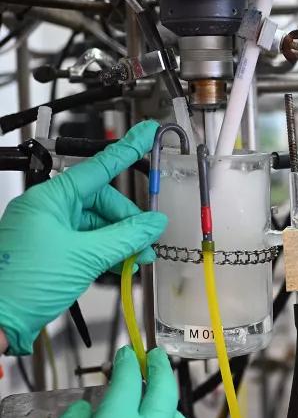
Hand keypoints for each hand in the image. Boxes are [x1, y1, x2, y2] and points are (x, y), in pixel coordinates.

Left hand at [0, 121, 166, 354]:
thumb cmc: (22, 283)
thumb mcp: (86, 256)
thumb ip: (127, 237)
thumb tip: (154, 224)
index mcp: (50, 200)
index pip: (98, 168)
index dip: (127, 150)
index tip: (146, 134)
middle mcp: (49, 211)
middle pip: (103, 203)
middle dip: (129, 221)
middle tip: (148, 240)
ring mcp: (50, 232)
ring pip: (99, 226)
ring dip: (122, 242)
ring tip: (139, 259)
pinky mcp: (54, 253)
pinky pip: (90, 244)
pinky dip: (109, 254)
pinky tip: (124, 265)